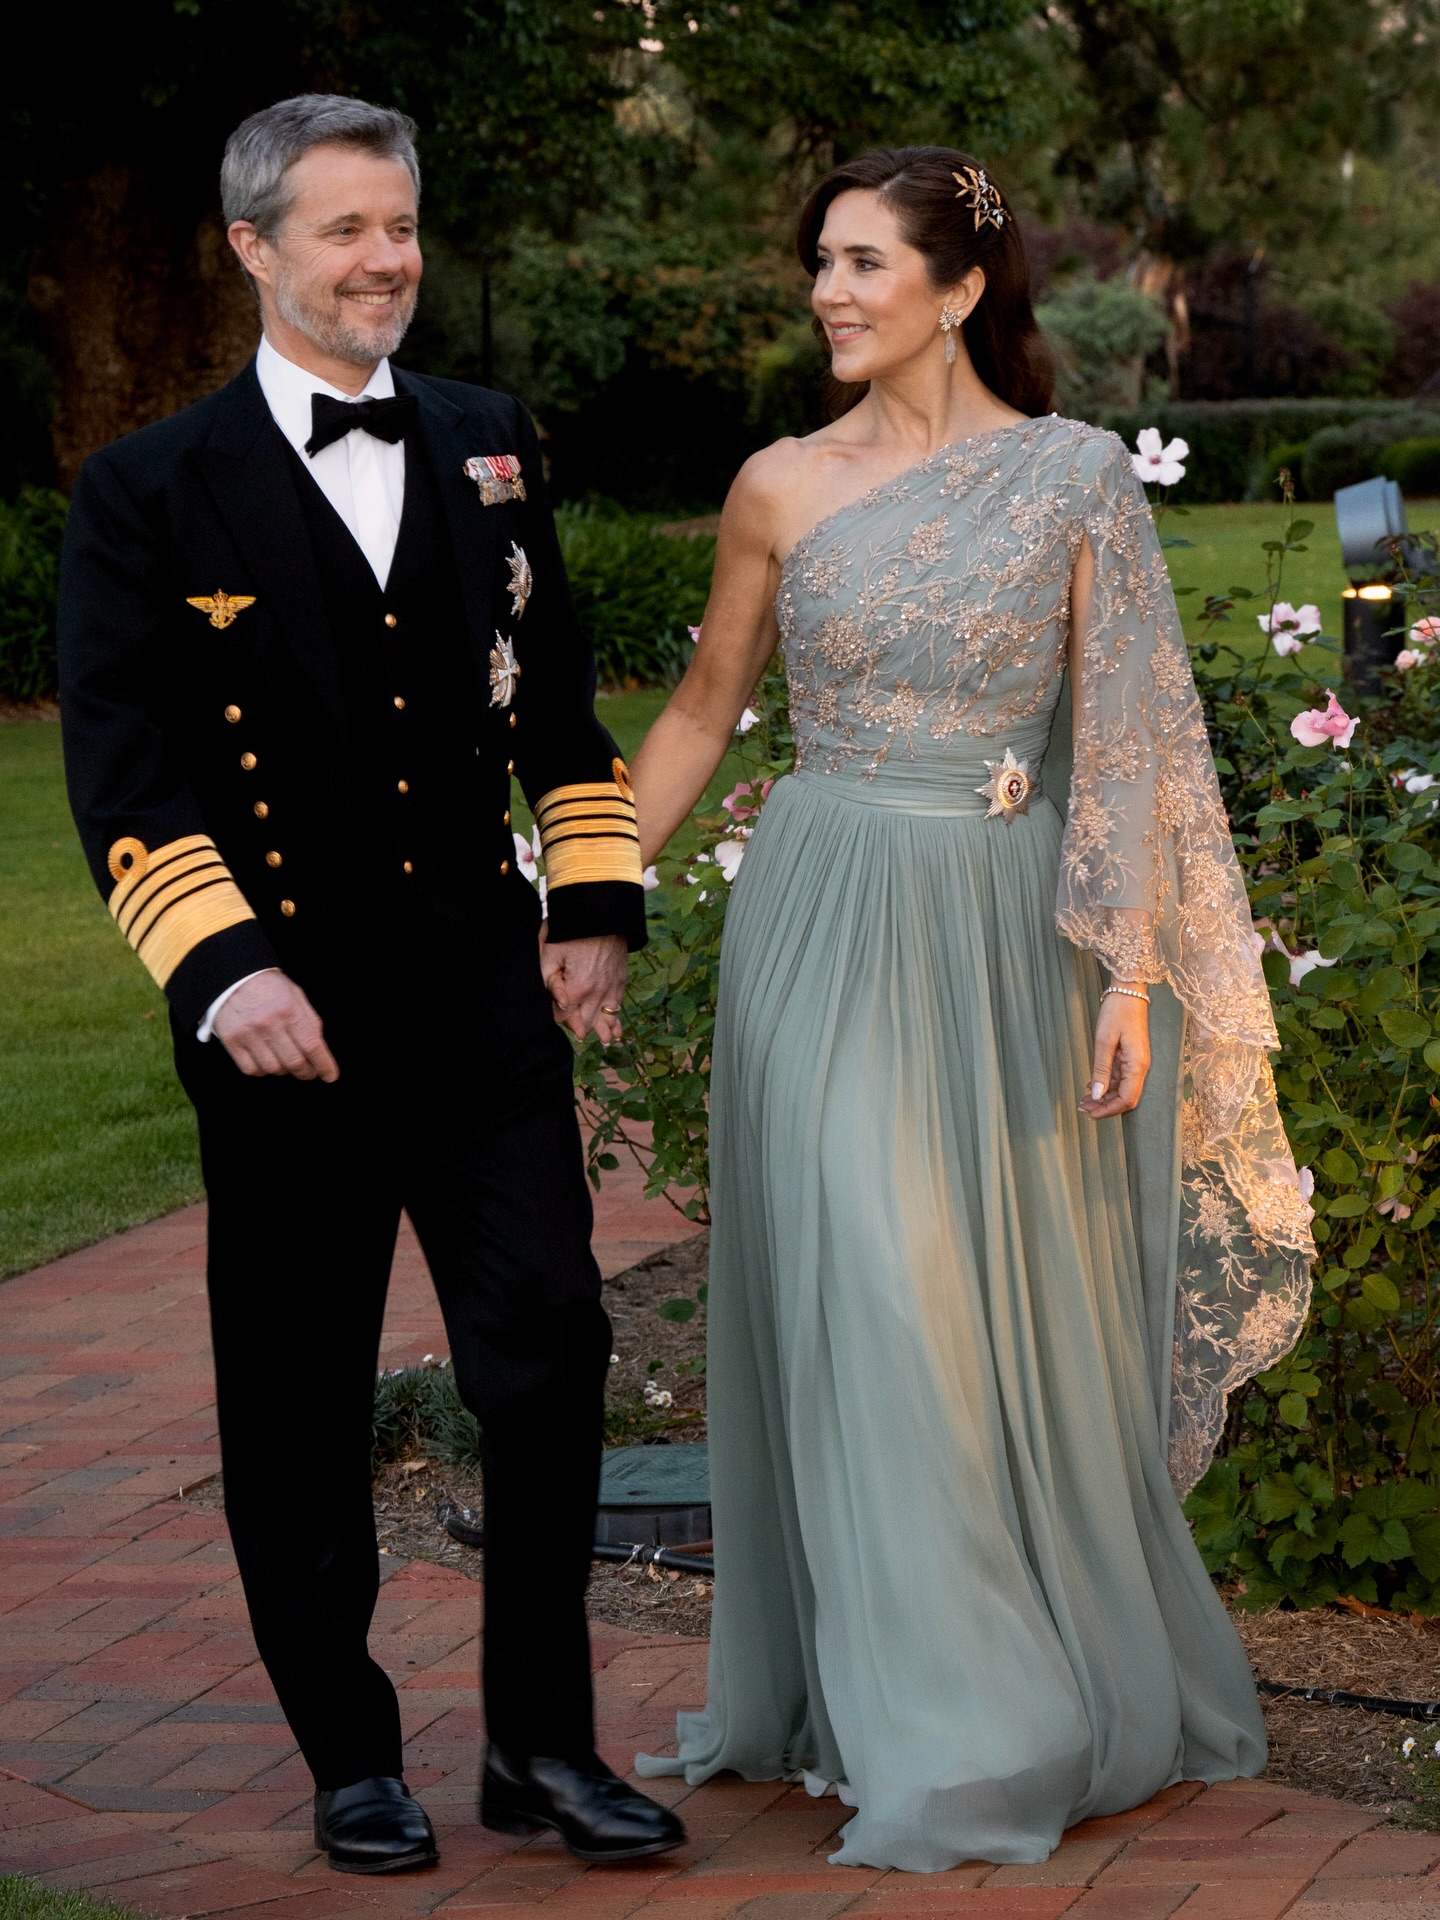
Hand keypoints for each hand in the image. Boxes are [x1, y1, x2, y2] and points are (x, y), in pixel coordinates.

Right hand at [213, 969, 338, 1081]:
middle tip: (310, 1072)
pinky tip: (267, 1062)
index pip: (312, 1046)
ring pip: (273, 1069)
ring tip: (286, 1063)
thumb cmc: (269, 986)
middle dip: (307, 1072)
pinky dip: (262, 1071)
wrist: (232, 976)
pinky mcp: (231, 1041)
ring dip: (284, 1071)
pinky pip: (251, 1069)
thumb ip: (310, 1021)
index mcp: (289, 1010)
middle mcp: (269, 1024)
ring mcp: (248, 1034)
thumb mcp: (296, 995)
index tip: (330, 1076)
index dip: (324, 1065)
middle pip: (294, 1062)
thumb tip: (320, 1049)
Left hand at [539, 930, 627, 1045]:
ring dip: (603, 1031)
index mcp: (578, 989)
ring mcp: (611, 988)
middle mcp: (598, 993)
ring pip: (606, 1018)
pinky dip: (616, 1019)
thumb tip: (560, 1004)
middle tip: (575, 1033)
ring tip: (603, 1042)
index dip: (555, 1016)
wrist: (602, 913)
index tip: (552, 1010)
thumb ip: (551, 982)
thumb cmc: (571, 930)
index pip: (564, 1016)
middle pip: (586, 1022)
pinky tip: (616, 1029)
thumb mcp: (550, 952)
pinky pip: (618, 1006)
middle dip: (578, 1028)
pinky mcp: (620, 981)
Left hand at [1079, 988, 1149, 1118]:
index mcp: (1137, 1065)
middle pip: (1126, 1098)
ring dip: (1104, 1097)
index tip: (1090, 1113)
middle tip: (1082, 1108)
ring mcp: (1136, 1062)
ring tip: (1084, 1100)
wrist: (1128, 992)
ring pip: (1122, 1089)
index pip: (1127, 1099)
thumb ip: (1101, 1069)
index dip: (1108, 1110)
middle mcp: (1140, 1067)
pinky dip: (1106, 1085)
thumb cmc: (1117, 1012)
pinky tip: (1091, 1086)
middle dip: (1105, 1107)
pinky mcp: (1130, 1057)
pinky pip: (1120, 1078)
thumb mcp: (1104, 1041)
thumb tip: (1097, 1095)